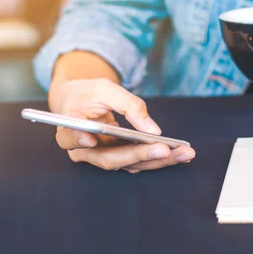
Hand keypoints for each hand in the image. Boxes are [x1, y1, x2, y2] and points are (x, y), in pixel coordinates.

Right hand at [49, 78, 195, 172]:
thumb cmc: (87, 93)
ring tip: (184, 153)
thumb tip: (152, 130)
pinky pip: (138, 161)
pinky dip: (159, 158)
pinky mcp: (117, 157)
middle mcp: (83, 151)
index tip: (91, 140)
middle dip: (141, 156)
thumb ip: (128, 105)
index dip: (79, 140)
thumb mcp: (105, 88)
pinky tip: (179, 153)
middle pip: (110, 159)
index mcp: (69, 129)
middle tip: (166, 150)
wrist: (79, 101)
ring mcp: (101, 157)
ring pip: (129, 164)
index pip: (71, 139)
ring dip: (158, 161)